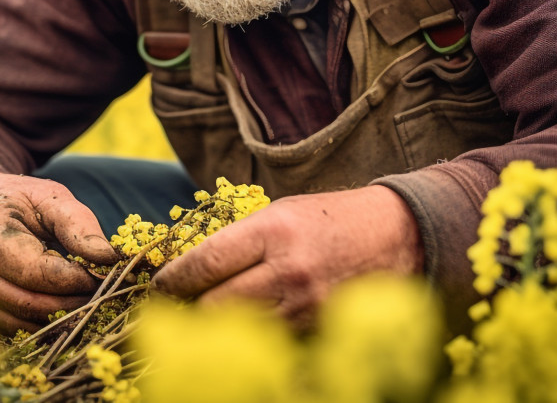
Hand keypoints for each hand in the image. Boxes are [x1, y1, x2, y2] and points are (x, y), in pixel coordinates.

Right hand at [0, 170, 120, 332]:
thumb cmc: (16, 200)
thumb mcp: (50, 197)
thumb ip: (79, 225)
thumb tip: (108, 259)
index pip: (37, 272)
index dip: (76, 279)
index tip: (104, 274)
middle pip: (30, 303)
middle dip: (73, 302)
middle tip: (102, 291)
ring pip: (23, 322)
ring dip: (61, 316)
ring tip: (85, 297)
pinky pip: (14, 327)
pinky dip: (44, 322)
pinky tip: (63, 304)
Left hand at [152, 185, 423, 328]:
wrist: (397, 236)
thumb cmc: (328, 220)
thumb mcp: (280, 213)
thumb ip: (238, 241)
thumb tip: (187, 269)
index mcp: (273, 231)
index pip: (206, 263)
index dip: (173, 280)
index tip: (159, 286)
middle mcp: (289, 271)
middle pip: (216, 306)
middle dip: (189, 310)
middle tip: (174, 309)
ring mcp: (307, 307)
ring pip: (242, 332)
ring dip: (218, 329)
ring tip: (204, 319)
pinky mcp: (322, 332)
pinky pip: (273, 343)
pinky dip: (255, 339)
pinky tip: (245, 331)